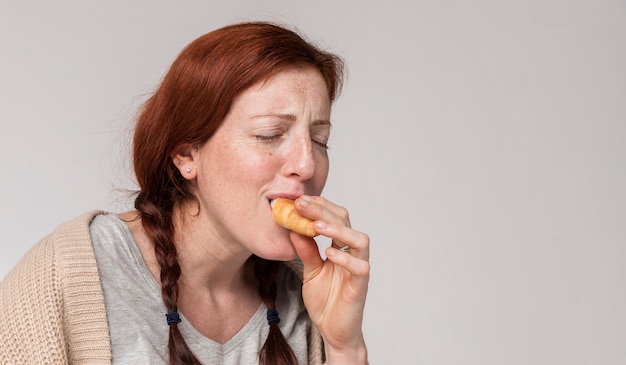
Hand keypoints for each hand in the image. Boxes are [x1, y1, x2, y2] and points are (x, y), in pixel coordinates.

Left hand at [289, 195, 369, 363]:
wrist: (333, 332)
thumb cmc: (326, 301)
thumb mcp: (310, 271)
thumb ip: (306, 251)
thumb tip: (292, 228)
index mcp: (341, 247)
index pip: (336, 217)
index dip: (320, 205)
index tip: (299, 200)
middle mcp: (353, 254)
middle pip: (346, 222)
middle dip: (323, 210)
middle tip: (302, 204)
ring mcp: (358, 269)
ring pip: (360, 241)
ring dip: (338, 230)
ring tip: (316, 226)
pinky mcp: (360, 286)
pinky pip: (360, 268)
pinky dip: (346, 259)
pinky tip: (329, 253)